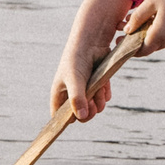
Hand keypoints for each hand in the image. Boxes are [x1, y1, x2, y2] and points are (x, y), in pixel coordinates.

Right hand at [52, 0, 131, 120]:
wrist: (92, 43)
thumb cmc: (77, 60)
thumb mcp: (75, 79)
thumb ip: (77, 98)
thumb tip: (82, 116)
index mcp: (59, 95)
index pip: (60, 117)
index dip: (67, 120)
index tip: (78, 116)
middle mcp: (71, 95)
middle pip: (81, 116)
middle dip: (89, 111)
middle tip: (94, 104)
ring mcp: (85, 92)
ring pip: (94, 108)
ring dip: (99, 101)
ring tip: (99, 88)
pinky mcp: (98, 87)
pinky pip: (103, 99)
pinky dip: (105, 94)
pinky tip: (104, 84)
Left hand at [124, 0, 164, 54]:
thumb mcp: (151, 2)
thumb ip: (137, 16)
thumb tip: (127, 30)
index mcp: (159, 35)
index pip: (139, 51)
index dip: (127, 48)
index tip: (117, 40)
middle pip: (145, 47)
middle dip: (132, 39)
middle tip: (122, 27)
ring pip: (154, 41)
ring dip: (142, 34)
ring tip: (131, 19)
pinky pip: (162, 36)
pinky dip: (151, 31)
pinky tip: (147, 17)